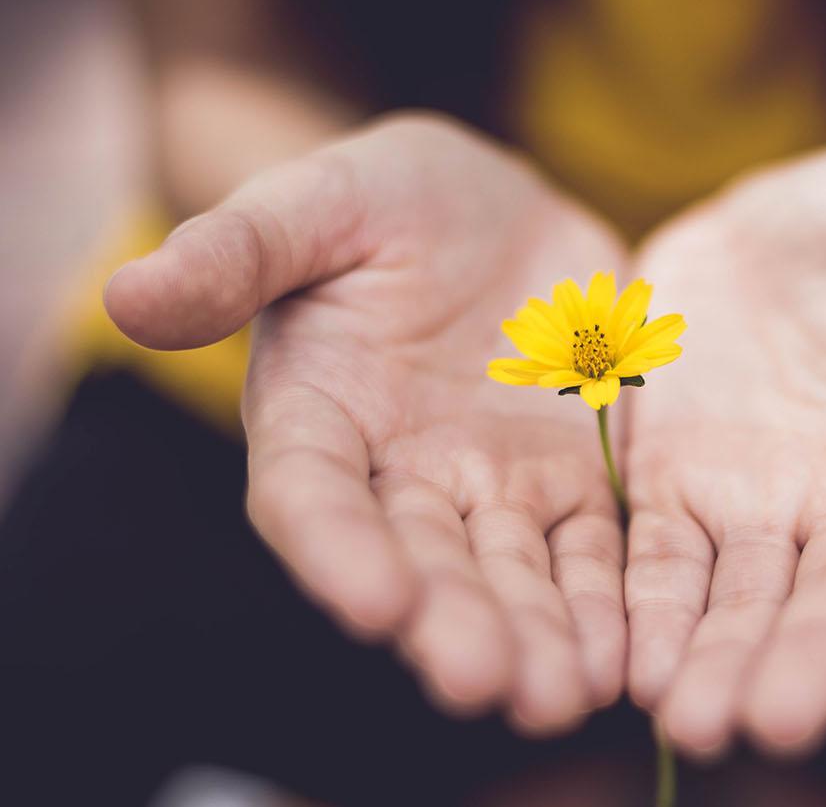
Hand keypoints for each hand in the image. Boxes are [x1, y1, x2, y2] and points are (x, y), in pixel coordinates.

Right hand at [105, 115, 628, 733]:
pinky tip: (626, 657)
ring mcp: (491, 486)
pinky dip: (605, 602)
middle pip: (422, 561)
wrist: (493, 211)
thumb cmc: (385, 200)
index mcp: (318, 416)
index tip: (376, 603)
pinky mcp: (571, 481)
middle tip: (485, 683)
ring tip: (562, 695)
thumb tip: (128, 294)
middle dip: (452, 623)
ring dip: (536, 637)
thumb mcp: (316, 202)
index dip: (338, 550)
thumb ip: (239, 250)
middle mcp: (400, 475)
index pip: (312, 496)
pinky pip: (590, 550)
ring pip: (512, 574)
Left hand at [622, 145, 825, 755]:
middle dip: (810, 656)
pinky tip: (629, 668)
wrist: (767, 227)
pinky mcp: (676, 491)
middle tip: (778, 723)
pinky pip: (660, 561)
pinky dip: (647, 612)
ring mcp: (761, 502)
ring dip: (721, 658)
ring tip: (695, 722)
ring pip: (745, 595)